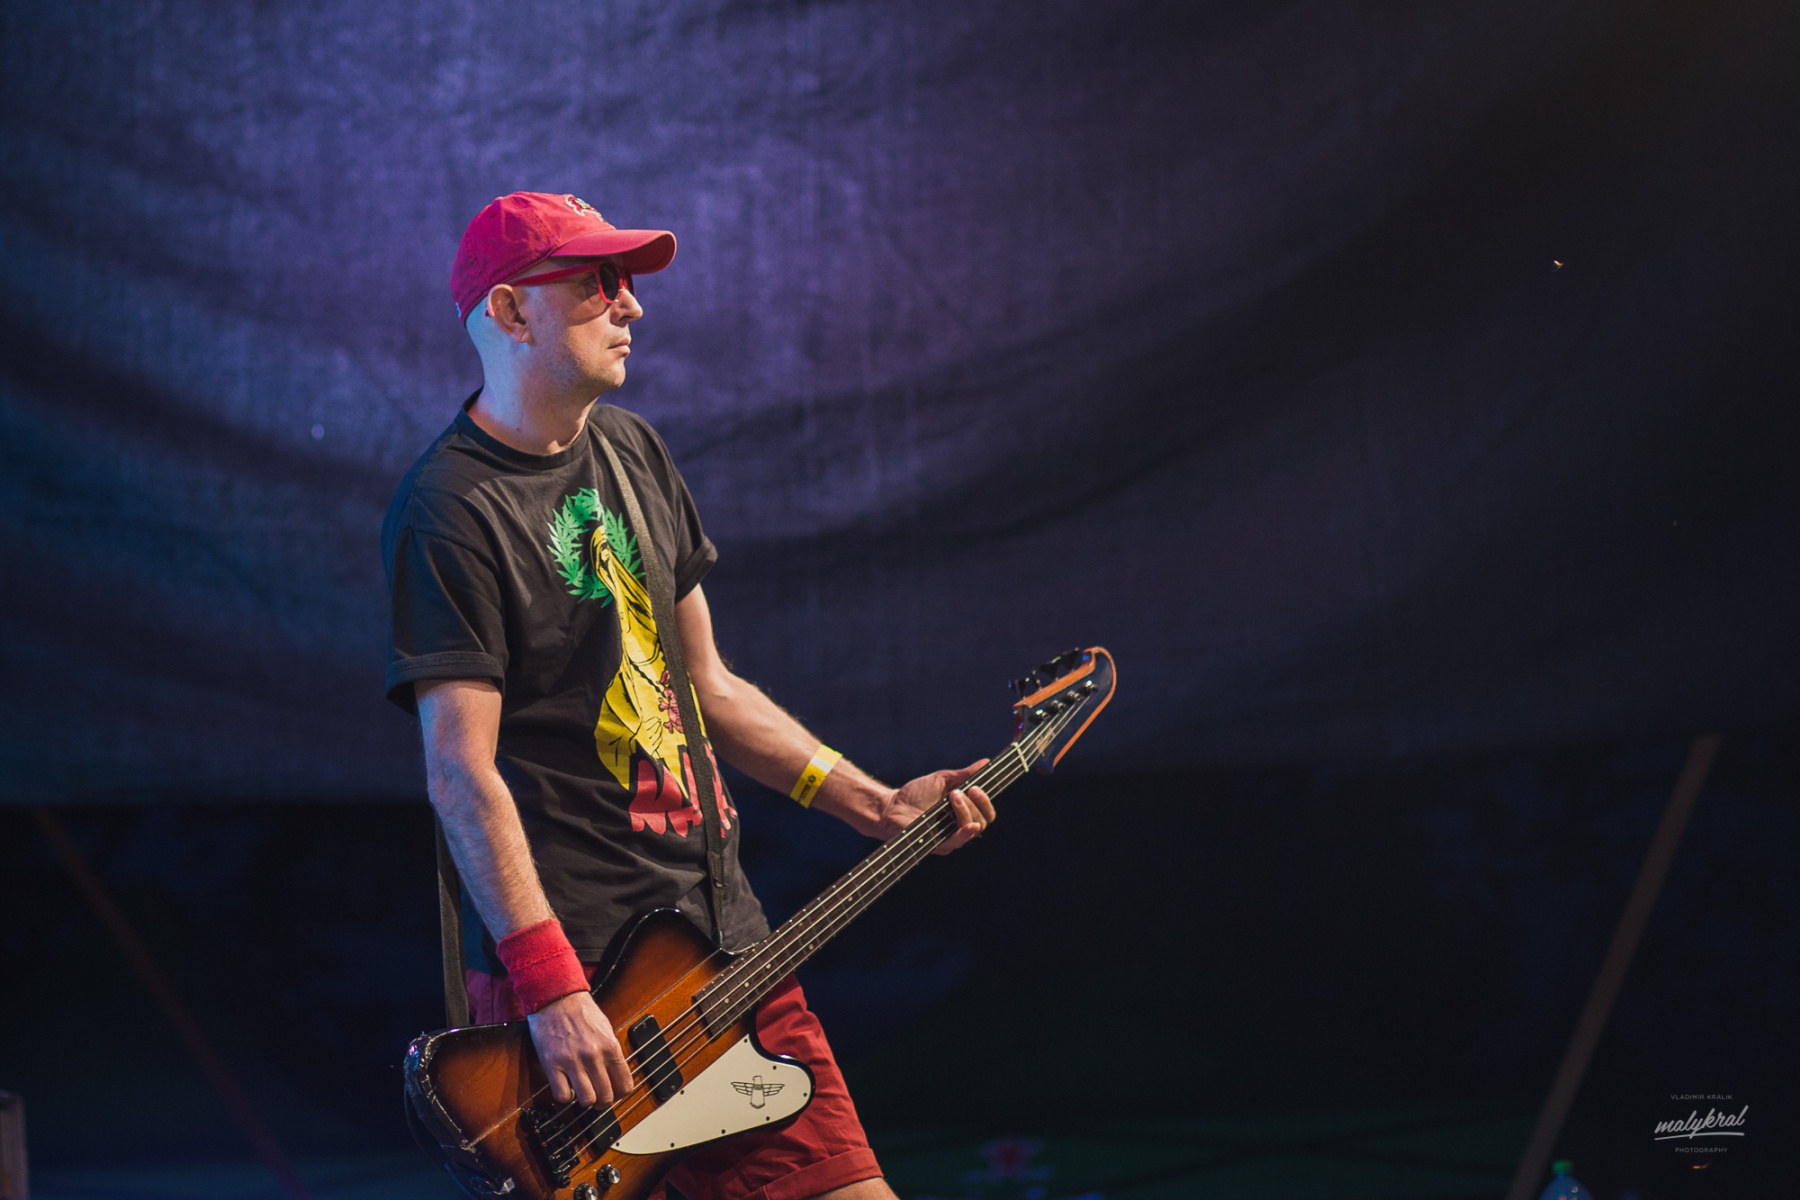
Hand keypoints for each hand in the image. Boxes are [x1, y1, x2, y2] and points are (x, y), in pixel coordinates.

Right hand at [527, 990, 632, 1105]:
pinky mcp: (552, 1064)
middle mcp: (593, 1055)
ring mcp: (572, 1061)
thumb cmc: (581, 1011)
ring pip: (586, 1100)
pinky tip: (567, 1086)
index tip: (615, 1092)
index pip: (624, 1084)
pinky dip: (566, 1096)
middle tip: (599, 1097)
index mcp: (610, 1046)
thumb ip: (611, 1052)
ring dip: (585, 1100)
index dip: (620, 1093)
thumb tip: (617, 1075)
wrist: (556, 997)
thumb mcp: (606, 1028)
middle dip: (604, 1101)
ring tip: (583, 1091)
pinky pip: (562, 1095)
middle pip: (606, 1096)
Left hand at [875, 760, 994, 853]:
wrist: (891, 806)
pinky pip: (957, 842)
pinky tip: (968, 824)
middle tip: (961, 790)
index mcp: (964, 813)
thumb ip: (964, 775)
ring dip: (966, 810)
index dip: (986, 800)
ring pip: (972, 829)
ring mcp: (950, 838)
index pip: (986, 812)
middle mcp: (960, 828)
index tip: (976, 786)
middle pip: (983, 821)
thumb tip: (986, 762)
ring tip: (953, 795)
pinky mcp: (938, 845)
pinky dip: (965, 833)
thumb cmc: (916, 794)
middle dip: (976, 803)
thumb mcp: (942, 780)